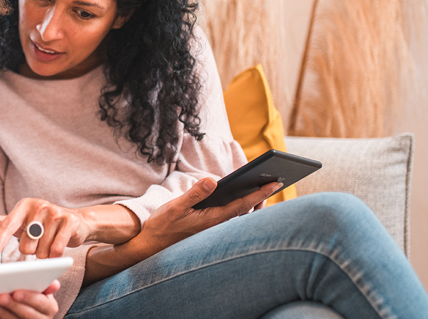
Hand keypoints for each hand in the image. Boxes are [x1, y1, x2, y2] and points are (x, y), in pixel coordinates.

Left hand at [0, 198, 91, 259]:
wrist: (74, 221)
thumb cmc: (40, 224)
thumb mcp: (18, 222)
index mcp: (23, 206)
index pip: (6, 227)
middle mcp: (38, 206)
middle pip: (25, 246)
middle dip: (31, 251)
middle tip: (38, 242)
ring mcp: (55, 212)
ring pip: (41, 251)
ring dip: (44, 254)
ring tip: (49, 243)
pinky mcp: (69, 221)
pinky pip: (56, 250)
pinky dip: (55, 257)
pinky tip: (58, 249)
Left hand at [0, 280, 60, 318]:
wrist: (24, 308)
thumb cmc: (31, 294)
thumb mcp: (40, 288)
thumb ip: (45, 284)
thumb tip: (54, 284)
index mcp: (50, 307)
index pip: (41, 302)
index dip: (28, 297)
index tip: (16, 292)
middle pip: (27, 314)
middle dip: (13, 305)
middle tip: (0, 296)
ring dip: (2, 312)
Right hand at [137, 177, 281, 250]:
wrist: (151, 247)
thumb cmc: (162, 226)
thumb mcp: (175, 206)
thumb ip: (195, 193)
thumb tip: (214, 180)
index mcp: (212, 219)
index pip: (242, 205)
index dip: (260, 193)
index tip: (275, 183)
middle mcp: (217, 226)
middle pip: (247, 212)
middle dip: (262, 198)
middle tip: (275, 181)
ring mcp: (214, 230)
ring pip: (241, 217)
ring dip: (253, 204)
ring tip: (263, 188)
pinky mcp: (209, 230)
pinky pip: (232, 219)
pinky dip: (241, 208)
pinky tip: (241, 198)